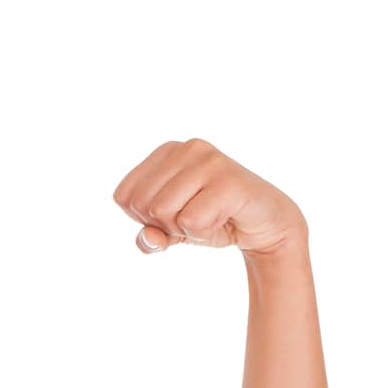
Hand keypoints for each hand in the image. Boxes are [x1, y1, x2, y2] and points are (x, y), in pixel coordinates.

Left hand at [112, 138, 305, 257]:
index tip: (175, 212)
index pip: (123, 196)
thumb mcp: (172, 230)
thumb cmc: (213, 219)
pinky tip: (224, 219)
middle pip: (141, 204)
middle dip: (164, 224)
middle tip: (195, 217)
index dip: (143, 218)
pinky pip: (191, 220)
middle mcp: (186, 148)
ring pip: (162, 211)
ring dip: (184, 229)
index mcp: (166, 152)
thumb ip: (151, 236)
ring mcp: (209, 160)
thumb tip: (148, 239)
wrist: (265, 224)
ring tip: (210, 216)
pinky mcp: (228, 180)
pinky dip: (204, 232)